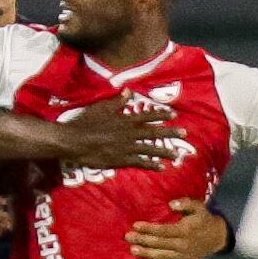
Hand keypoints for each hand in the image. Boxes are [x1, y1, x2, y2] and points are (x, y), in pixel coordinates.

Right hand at [52, 95, 182, 170]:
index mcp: (124, 119)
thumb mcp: (100, 108)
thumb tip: (128, 91)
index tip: (174, 114)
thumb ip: (116, 102)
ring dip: (164, 150)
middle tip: (184, 133)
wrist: (73, 141)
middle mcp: (128, 133)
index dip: (161, 115)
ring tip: (177, 154)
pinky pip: (139, 162)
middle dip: (170, 133)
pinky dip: (151, 164)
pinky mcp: (120, 159)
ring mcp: (126, 147)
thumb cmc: (84, 123)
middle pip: (153, 132)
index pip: (147, 116)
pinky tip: (161, 167)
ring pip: (149, 149)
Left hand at [125, 205, 231, 258]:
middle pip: (158, 243)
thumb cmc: (204, 219)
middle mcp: (183, 245)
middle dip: (142, 240)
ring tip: (133, 249)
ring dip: (146, 253)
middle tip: (128, 237)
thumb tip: (171, 204)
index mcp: (184, 231)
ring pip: (162, 256)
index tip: (135, 225)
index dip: (148, 228)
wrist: (217, 237)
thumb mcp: (199, 207)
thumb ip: (185, 203)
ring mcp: (183, 256)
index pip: (162, 230)